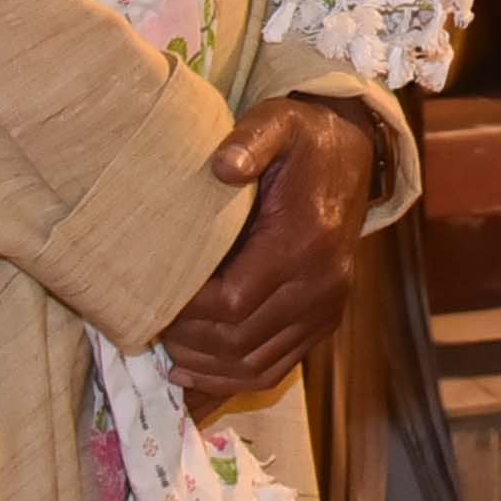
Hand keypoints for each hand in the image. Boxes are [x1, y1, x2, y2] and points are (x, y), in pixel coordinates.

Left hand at [160, 96, 388, 407]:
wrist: (352, 157)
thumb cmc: (302, 141)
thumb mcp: (277, 122)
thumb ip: (250, 140)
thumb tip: (223, 166)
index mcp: (304, 241)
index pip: (233, 303)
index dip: (187, 313)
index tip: (151, 300)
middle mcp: (321, 284)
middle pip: (240, 341)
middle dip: (187, 343)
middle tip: (148, 326)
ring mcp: (327, 307)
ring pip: (256, 364)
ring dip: (206, 368)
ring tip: (167, 352)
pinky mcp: (326, 320)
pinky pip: (277, 367)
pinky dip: (235, 378)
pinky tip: (199, 372)